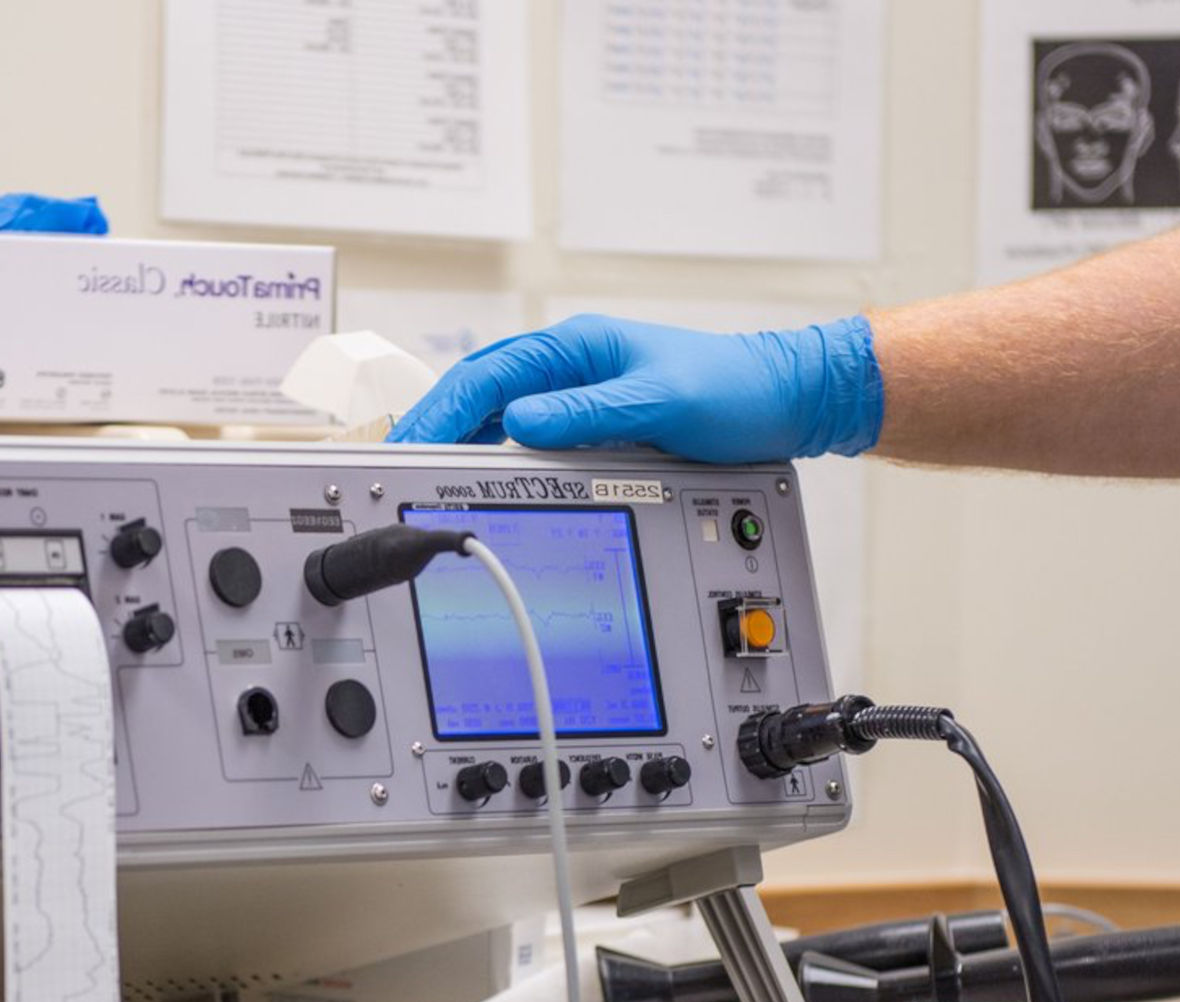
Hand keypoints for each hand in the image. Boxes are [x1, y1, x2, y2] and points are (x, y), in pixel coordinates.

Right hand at [385, 314, 884, 462]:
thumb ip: (588, 413)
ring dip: (460, 439)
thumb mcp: (661, 403)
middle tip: (392, 465)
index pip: (487, 377)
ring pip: (500, 414)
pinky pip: (530, 436)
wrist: (787, 399)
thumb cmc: (735, 389)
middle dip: (433, 425)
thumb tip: (519, 421)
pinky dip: (496, 453)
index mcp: (578, 348)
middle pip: (480, 393)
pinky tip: (482, 475)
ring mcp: (581, 393)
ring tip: (422, 474)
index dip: (440, 411)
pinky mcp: (595, 421)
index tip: (407, 442)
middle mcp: (572, 366)